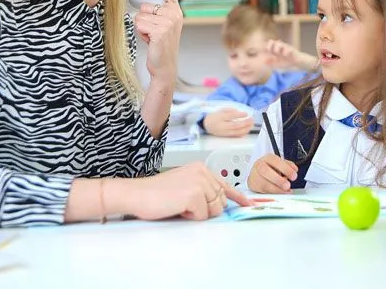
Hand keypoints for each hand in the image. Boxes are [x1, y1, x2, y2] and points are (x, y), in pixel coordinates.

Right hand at [123, 162, 252, 220]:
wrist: (137, 194)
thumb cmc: (156, 193)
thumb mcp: (184, 185)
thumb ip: (202, 190)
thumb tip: (219, 204)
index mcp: (200, 168)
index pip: (224, 184)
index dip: (238, 197)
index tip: (248, 204)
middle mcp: (202, 172)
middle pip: (220, 200)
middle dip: (206, 209)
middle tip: (184, 205)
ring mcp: (199, 182)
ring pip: (214, 209)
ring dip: (197, 213)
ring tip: (180, 205)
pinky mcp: (194, 194)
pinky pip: (202, 215)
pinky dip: (190, 217)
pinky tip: (177, 208)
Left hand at [135, 0, 182, 82]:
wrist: (164, 66)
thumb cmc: (158, 46)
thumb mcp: (159, 26)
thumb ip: (155, 14)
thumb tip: (141, 10)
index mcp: (174, 10)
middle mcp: (174, 13)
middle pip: (145, 7)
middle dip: (144, 21)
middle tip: (153, 34)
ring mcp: (168, 22)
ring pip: (140, 16)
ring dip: (141, 29)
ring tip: (152, 38)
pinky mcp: (161, 30)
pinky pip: (139, 24)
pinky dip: (140, 34)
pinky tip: (150, 41)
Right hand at [203, 109, 254, 136]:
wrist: (207, 125)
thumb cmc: (215, 117)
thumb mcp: (220, 110)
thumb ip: (229, 110)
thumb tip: (238, 112)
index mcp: (220, 118)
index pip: (230, 116)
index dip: (239, 115)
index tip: (246, 113)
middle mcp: (222, 126)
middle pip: (235, 125)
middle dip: (245, 123)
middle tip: (251, 119)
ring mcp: (224, 132)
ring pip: (236, 132)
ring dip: (246, 129)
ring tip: (251, 124)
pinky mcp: (226, 136)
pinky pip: (236, 136)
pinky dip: (243, 133)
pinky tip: (247, 130)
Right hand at [247, 154, 298, 193]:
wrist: (256, 173)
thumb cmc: (270, 168)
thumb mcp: (279, 163)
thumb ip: (288, 165)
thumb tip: (294, 169)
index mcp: (267, 158)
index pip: (275, 161)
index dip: (285, 169)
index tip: (294, 176)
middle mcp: (260, 166)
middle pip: (266, 171)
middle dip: (278, 180)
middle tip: (288, 185)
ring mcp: (255, 176)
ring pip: (264, 184)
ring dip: (277, 189)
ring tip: (285, 191)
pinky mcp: (253, 186)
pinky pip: (263, 191)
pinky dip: (273, 193)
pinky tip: (279, 193)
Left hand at [266, 39, 318, 71]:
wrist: (298, 63)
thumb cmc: (287, 62)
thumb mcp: (278, 64)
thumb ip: (271, 63)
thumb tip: (264, 61)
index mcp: (274, 51)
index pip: (267, 46)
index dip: (263, 48)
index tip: (262, 52)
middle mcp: (279, 48)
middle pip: (271, 41)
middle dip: (269, 45)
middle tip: (269, 50)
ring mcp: (285, 48)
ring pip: (279, 43)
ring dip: (276, 48)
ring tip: (277, 53)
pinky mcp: (292, 50)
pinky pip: (288, 48)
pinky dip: (285, 52)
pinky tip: (285, 55)